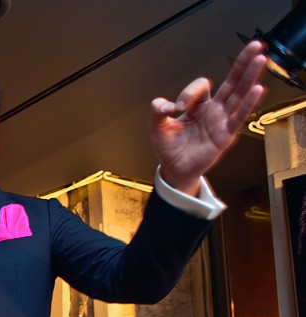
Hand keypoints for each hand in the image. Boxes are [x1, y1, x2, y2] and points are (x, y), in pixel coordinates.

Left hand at [150, 40, 266, 195]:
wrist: (173, 169)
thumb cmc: (170, 147)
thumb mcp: (157, 125)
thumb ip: (158, 110)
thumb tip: (169, 106)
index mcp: (199, 105)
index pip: (202, 86)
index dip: (190, 92)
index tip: (177, 108)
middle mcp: (213, 110)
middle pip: (232, 82)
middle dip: (242, 63)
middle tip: (255, 46)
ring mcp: (221, 121)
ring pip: (239, 95)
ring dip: (250, 77)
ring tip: (260, 59)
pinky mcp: (225, 136)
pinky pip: (239, 118)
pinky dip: (248, 104)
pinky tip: (257, 90)